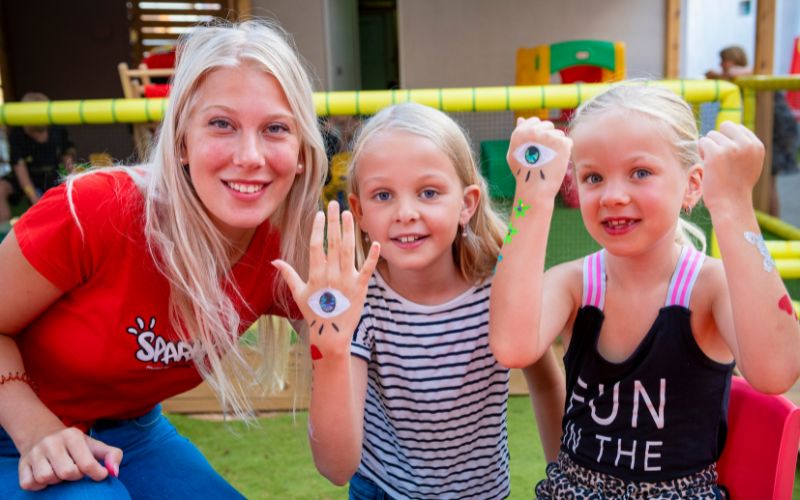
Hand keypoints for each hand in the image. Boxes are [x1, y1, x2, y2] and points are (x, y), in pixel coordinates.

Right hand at [18, 426, 121, 490]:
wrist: (42, 435)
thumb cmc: (74, 446)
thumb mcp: (94, 446)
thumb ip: (112, 455)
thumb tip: (114, 472)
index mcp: (72, 436)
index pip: (87, 463)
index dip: (97, 474)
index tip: (99, 475)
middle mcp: (51, 442)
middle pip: (67, 472)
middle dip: (75, 476)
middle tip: (75, 470)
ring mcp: (35, 453)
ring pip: (47, 478)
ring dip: (56, 480)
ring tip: (59, 471)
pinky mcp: (22, 465)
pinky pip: (30, 484)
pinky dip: (39, 485)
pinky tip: (46, 477)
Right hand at [273, 201, 379, 360]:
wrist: (331, 335)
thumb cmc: (314, 313)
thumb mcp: (299, 294)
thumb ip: (289, 275)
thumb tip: (274, 261)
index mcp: (315, 275)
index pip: (317, 246)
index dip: (319, 228)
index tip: (321, 213)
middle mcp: (331, 275)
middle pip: (333, 243)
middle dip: (334, 222)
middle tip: (336, 203)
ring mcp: (347, 281)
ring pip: (348, 251)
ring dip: (349, 231)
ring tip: (349, 214)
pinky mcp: (361, 288)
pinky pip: (367, 269)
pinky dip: (372, 256)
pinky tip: (375, 241)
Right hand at [506, 117, 571, 198]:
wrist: (535, 188)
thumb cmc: (523, 173)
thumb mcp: (514, 152)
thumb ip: (518, 134)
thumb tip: (521, 119)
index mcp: (520, 131)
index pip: (535, 121)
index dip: (538, 134)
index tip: (537, 147)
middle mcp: (533, 131)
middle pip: (549, 126)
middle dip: (549, 138)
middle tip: (543, 156)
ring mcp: (548, 136)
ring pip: (559, 134)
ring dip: (557, 146)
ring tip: (549, 160)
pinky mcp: (562, 142)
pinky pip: (568, 142)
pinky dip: (565, 152)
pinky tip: (557, 162)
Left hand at [698, 121, 764, 212]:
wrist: (731, 204)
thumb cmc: (736, 186)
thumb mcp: (750, 164)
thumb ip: (745, 147)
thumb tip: (733, 127)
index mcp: (757, 145)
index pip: (737, 127)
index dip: (728, 140)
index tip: (729, 157)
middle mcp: (746, 144)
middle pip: (725, 126)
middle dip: (718, 140)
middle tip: (719, 158)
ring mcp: (731, 148)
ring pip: (711, 135)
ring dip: (709, 148)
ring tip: (714, 164)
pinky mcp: (716, 154)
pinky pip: (703, 142)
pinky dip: (701, 151)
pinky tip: (706, 164)